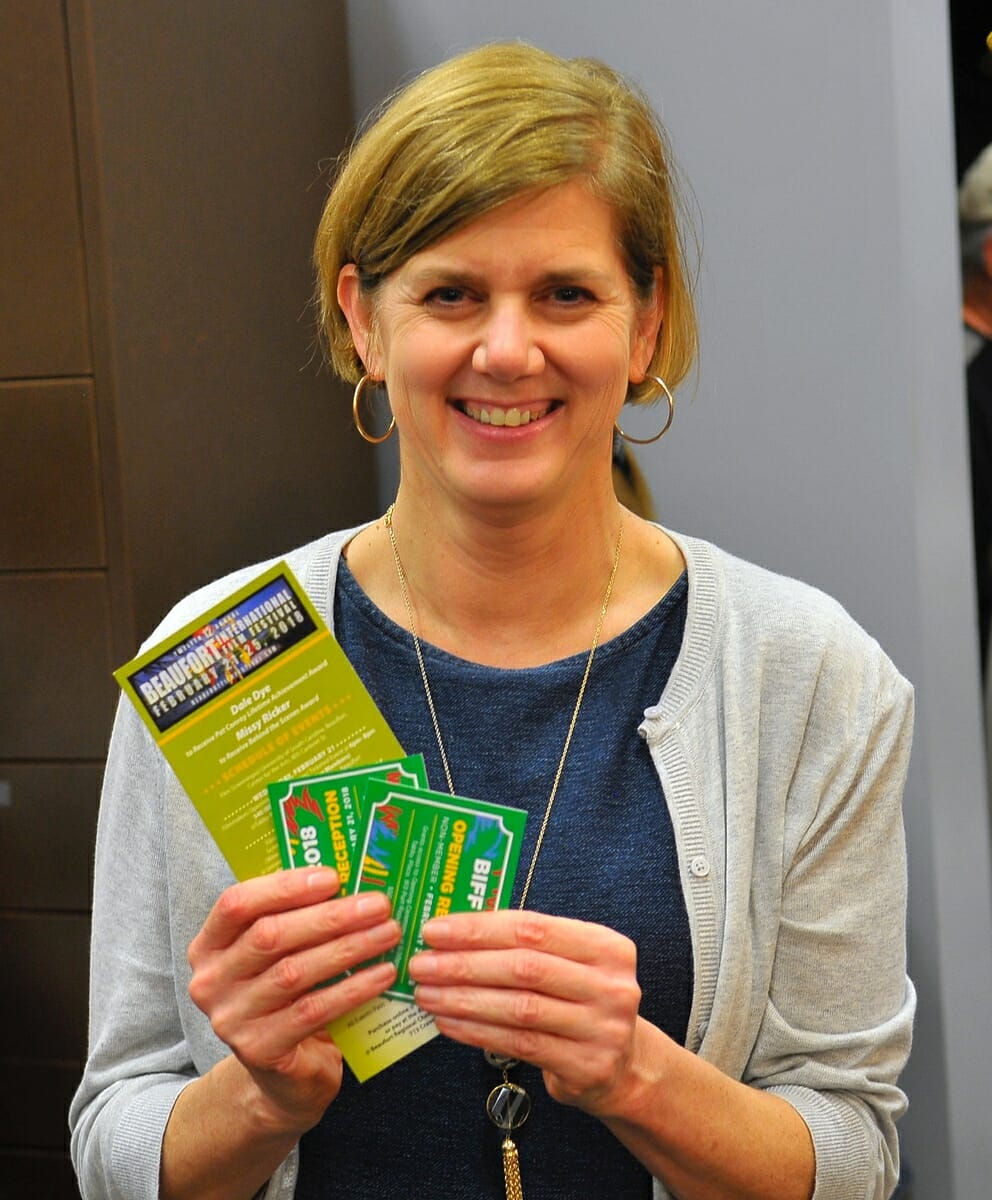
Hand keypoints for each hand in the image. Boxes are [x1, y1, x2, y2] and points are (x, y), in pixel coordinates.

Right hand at [186, 866, 399, 1133]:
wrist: (283, 1073)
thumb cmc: (287, 995)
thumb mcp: (280, 953)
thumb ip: (296, 917)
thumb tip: (352, 877)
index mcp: (208, 945)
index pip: (236, 903)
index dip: (284, 887)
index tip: (333, 877)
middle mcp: (209, 981)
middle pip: (270, 935)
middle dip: (330, 916)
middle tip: (378, 904)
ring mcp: (230, 1019)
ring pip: (294, 972)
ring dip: (348, 948)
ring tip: (388, 933)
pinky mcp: (260, 1050)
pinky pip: (313, 1011)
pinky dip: (353, 988)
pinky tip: (383, 973)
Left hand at [408, 910, 641, 1115]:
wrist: (623, 1064)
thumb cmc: (580, 1001)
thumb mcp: (569, 963)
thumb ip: (525, 945)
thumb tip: (453, 932)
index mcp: (606, 946)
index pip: (532, 927)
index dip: (479, 928)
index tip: (435, 930)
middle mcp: (610, 985)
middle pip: (524, 967)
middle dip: (464, 964)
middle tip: (422, 964)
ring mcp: (602, 1028)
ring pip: (519, 1008)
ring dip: (463, 999)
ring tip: (426, 993)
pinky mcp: (586, 1066)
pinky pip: (519, 1045)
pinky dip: (476, 1032)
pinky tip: (448, 1022)